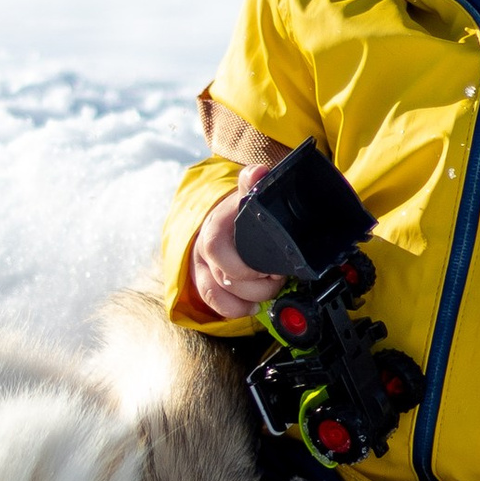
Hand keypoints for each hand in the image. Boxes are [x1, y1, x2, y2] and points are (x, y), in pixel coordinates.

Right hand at [188, 189, 268, 320]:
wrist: (224, 214)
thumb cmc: (242, 208)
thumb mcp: (248, 192)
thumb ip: (252, 181)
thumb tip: (258, 171)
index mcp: (215, 224)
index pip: (215, 248)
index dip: (243, 267)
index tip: (270, 269)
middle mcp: (203, 246)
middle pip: (224, 277)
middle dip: (257, 284)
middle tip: (277, 277)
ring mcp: (202, 265)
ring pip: (217, 292)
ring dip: (249, 297)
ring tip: (270, 289)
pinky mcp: (204, 280)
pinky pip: (214, 302)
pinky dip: (235, 309)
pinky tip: (252, 306)